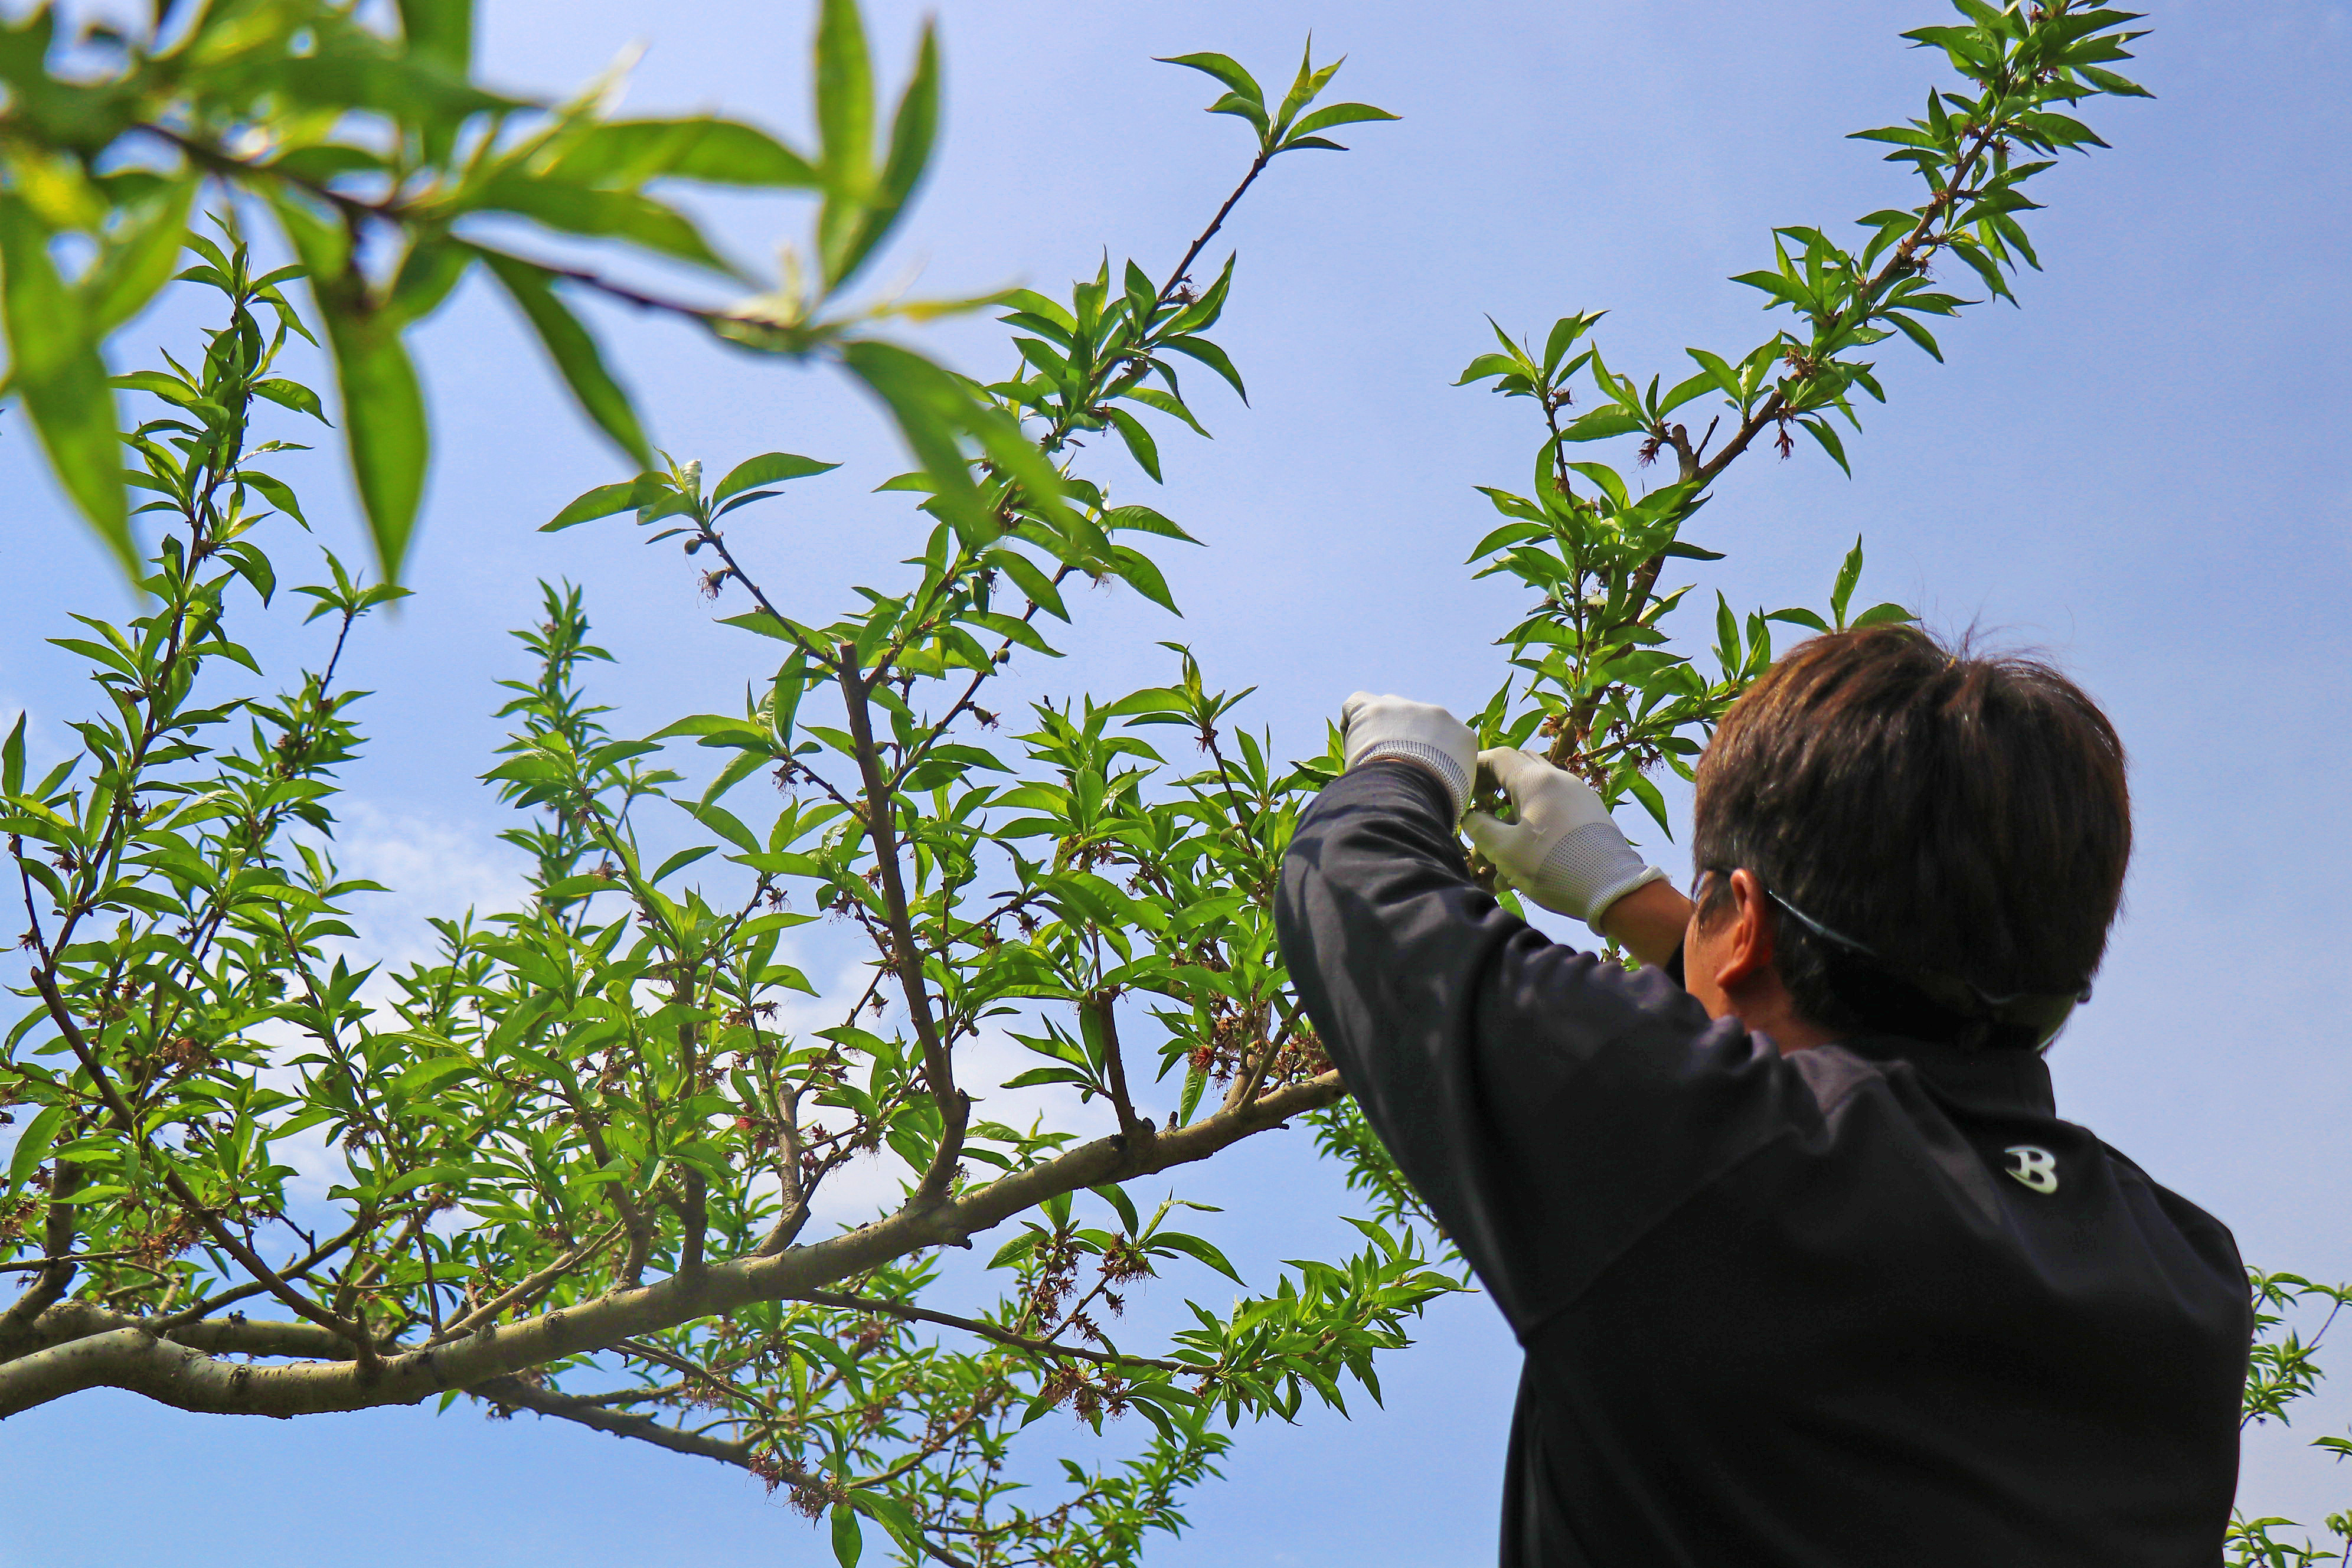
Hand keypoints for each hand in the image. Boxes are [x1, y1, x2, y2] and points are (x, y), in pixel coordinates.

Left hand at [1340, 692, 1477, 818]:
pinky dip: (1350, 724)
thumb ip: (1451, 783)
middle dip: (1401, 742)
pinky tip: (1351, 749)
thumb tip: (1441, 794)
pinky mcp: (1373, 707)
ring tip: (1370, 763)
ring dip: (1377, 733)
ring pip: (1386, 712)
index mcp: (1462, 735)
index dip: (1426, 756)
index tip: (1416, 775)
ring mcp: (1404, 707)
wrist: (1413, 793)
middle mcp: (1436, 714)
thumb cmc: (1435, 805)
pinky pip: (1356, 705)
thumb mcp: (1456, 795)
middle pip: (1414, 722)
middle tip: (1390, 769)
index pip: (1444, 740)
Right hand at [1462, 748, 1664, 931]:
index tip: (1462, 782)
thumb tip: (1472, 818)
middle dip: (1496, 786)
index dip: (1476, 766)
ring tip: (1499, 849)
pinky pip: (1556, 810)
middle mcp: (1560, 780)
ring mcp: (1580, 796)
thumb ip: (1480, 828)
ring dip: (1515, 814)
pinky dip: (1536, 825)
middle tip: (1479, 805)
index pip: (1499, 757)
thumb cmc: (1553, 865)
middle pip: (1521, 769)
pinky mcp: (1592, 815)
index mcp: (1536, 780)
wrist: (1613, 889)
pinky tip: (1526, 860)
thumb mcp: (1504, 851)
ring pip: (1538, 795)